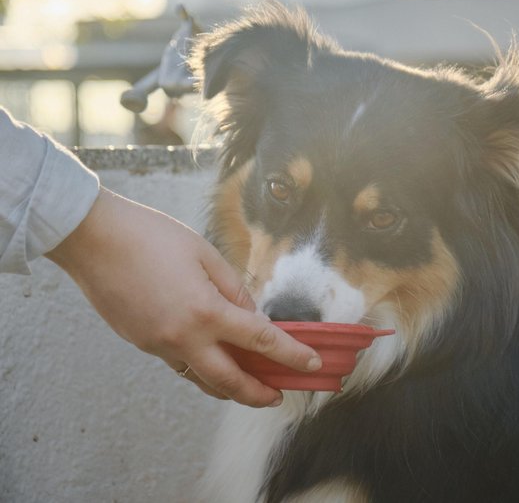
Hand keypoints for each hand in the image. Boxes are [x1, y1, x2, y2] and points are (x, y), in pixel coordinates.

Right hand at [46, 187, 320, 406]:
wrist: (92, 238)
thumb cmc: (150, 236)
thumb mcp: (205, 254)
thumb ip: (234, 289)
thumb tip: (250, 316)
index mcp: (205, 311)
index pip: (261, 341)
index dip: (291, 355)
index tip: (311, 365)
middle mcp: (182, 337)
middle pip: (229, 381)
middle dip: (258, 394)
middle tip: (278, 396)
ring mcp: (158, 345)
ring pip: (200, 379)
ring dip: (229, 387)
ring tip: (250, 386)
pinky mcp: (140, 343)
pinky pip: (179, 364)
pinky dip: (201, 369)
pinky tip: (213, 361)